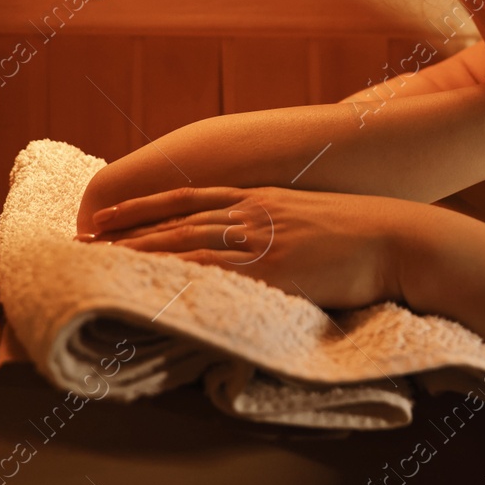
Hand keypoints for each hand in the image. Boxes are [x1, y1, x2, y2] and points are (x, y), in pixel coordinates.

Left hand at [81, 186, 406, 309]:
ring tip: (102, 263)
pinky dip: (182, 278)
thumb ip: (278, 224)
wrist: (399, 239)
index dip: (142, 207)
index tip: (105, 217)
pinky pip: (219, 273)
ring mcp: (264, 238)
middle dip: (128, 231)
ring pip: (189, 243)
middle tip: (84, 241)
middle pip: (177, 219)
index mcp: (261, 198)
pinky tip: (154, 286)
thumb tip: (258, 244)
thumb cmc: (363, 235)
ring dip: (142, 254)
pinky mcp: (276, 268)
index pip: (188, 198)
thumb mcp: (310, 218)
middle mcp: (255, 211)